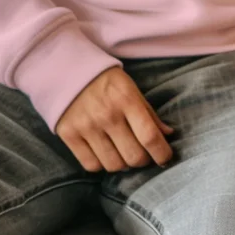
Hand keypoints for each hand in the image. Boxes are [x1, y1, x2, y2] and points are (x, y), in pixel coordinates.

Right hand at [56, 67, 174, 171]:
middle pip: (133, 156)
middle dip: (143, 160)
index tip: (165, 158)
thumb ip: (149, 113)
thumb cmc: (105, 81)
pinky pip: (91, 165)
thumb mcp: (131, 88)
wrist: (66, 69)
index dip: (162, 153)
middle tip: (142, 153)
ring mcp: (86, 126)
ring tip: (122, 152)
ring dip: (122, 164)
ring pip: (114, 165)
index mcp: (126, 99)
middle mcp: (107, 115)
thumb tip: (168, 134)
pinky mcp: (68, 135)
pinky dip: (101, 164)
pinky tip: (104, 153)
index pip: (149, 136)